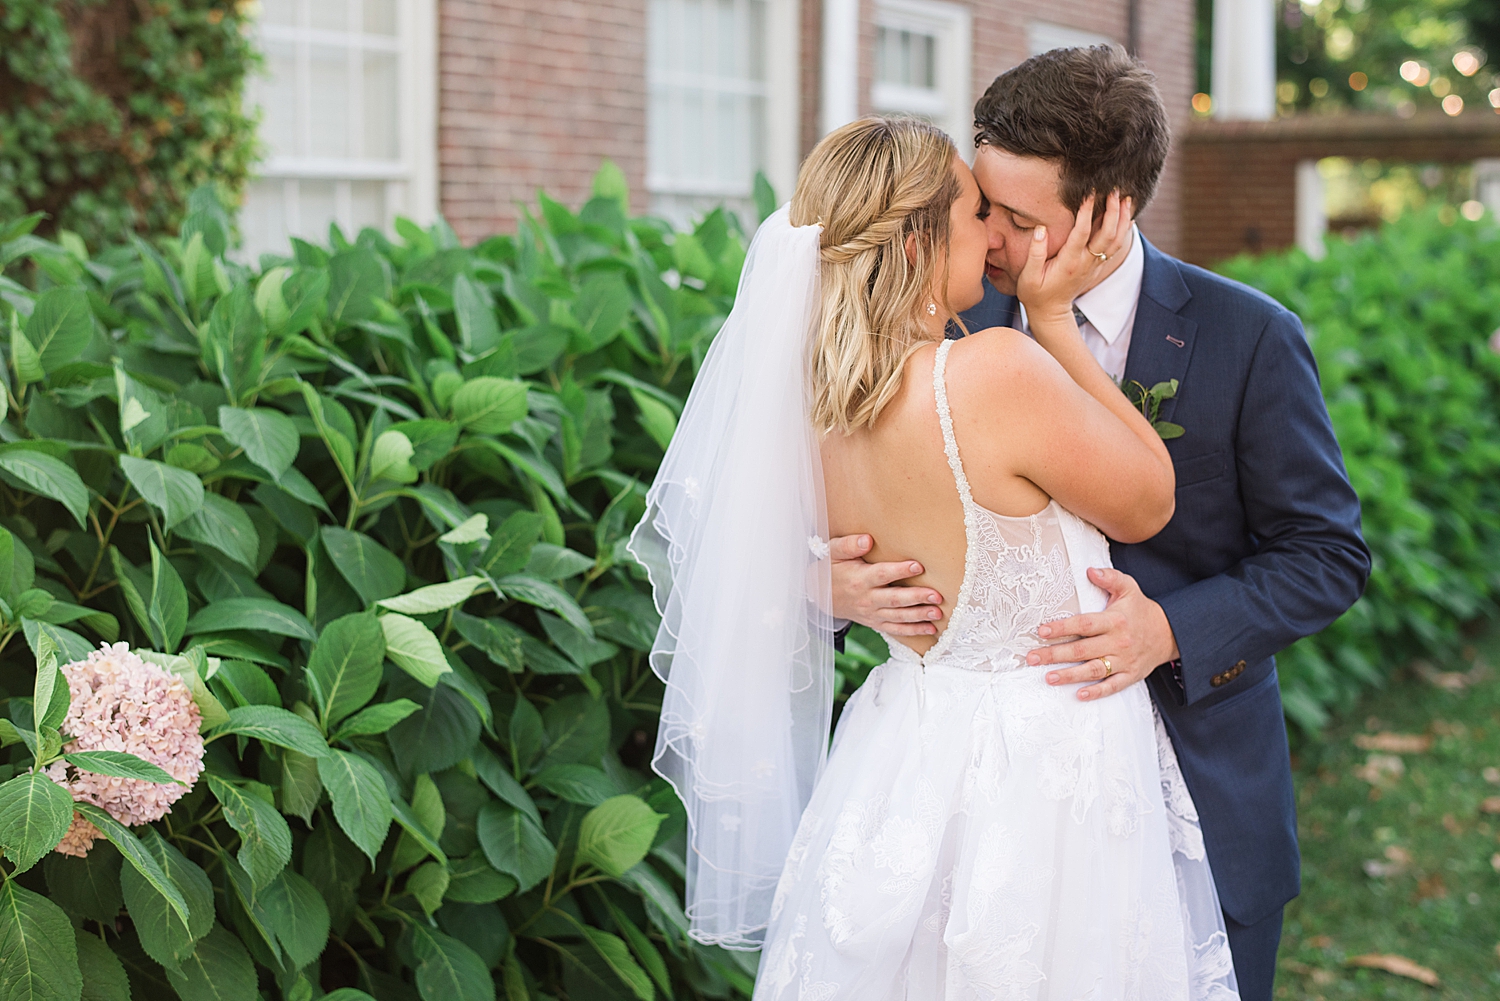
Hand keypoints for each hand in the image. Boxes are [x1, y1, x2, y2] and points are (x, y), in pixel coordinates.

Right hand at [829, 534, 944, 635]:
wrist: (820, 596)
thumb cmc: (831, 569)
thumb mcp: (833, 552)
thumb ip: (849, 545)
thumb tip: (867, 540)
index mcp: (859, 579)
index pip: (882, 575)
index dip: (899, 571)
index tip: (918, 566)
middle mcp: (867, 599)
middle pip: (894, 599)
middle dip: (916, 598)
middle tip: (936, 595)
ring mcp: (872, 613)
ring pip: (898, 617)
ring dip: (919, 616)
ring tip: (938, 613)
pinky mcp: (876, 623)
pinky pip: (896, 629)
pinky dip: (913, 631)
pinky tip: (931, 629)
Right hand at [1015, 191, 1132, 324]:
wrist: (1050, 312)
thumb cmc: (1035, 293)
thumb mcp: (1028, 276)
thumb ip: (1035, 252)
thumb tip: (1041, 228)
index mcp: (1069, 262)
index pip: (1082, 232)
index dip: (1087, 211)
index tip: (1090, 192)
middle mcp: (1086, 262)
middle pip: (1107, 233)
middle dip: (1113, 210)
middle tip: (1114, 190)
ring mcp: (1094, 265)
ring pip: (1116, 239)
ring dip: (1123, 218)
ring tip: (1126, 198)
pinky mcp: (1097, 266)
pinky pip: (1116, 246)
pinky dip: (1124, 230)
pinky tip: (1128, 217)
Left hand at [1025, 567, 1178, 699]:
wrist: (1170, 633)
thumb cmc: (1141, 609)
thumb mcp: (1129, 588)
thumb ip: (1110, 578)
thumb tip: (1089, 570)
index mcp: (1115, 621)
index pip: (1084, 625)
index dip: (1062, 628)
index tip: (1041, 631)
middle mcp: (1118, 642)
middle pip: (1083, 650)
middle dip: (1055, 654)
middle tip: (1033, 657)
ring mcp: (1124, 661)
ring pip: (1094, 670)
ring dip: (1070, 676)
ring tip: (1048, 677)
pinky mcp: (1130, 675)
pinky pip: (1112, 686)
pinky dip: (1097, 692)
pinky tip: (1079, 695)